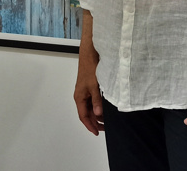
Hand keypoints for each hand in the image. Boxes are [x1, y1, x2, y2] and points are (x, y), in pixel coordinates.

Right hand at [74, 11, 102, 135]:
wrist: (90, 53)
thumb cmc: (89, 67)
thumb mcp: (94, 86)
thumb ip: (97, 100)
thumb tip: (99, 114)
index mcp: (79, 96)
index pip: (83, 116)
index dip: (90, 125)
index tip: (97, 132)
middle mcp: (81, 95)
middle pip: (87, 113)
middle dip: (95, 121)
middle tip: (105, 128)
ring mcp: (86, 91)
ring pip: (91, 107)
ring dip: (98, 114)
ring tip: (107, 119)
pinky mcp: (90, 86)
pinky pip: (94, 100)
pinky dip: (99, 105)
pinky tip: (106, 107)